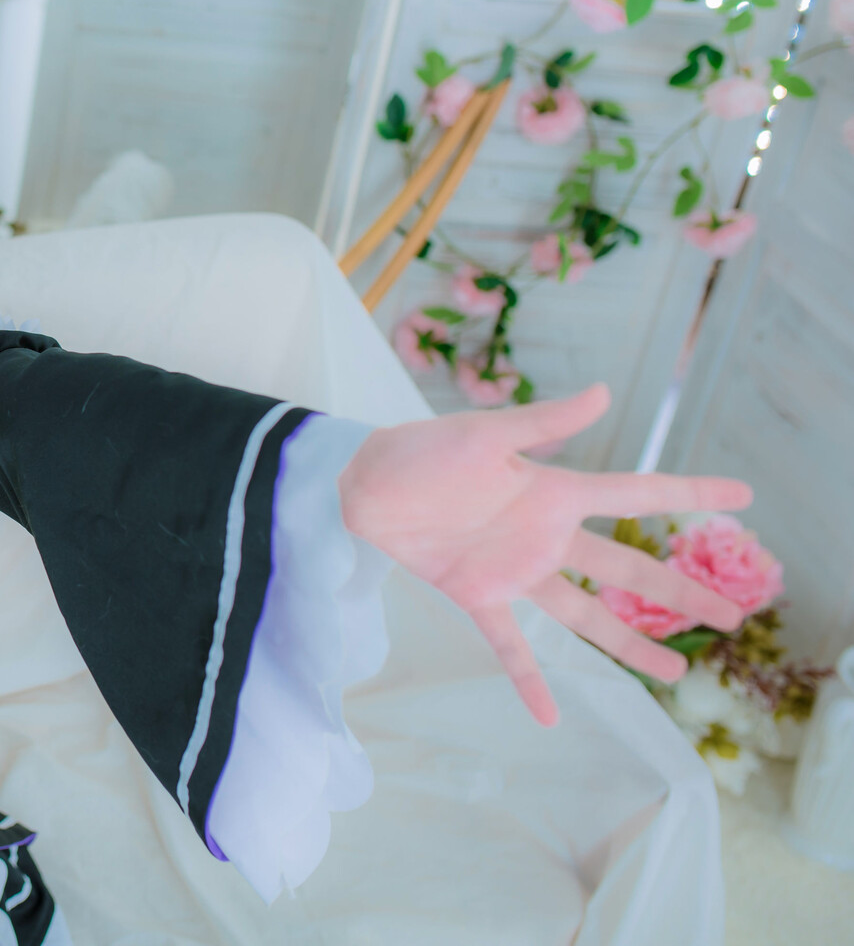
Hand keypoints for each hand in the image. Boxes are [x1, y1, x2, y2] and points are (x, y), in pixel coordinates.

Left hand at [337, 384, 750, 726]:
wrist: (362, 481)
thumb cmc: (423, 447)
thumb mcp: (484, 433)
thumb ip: (544, 422)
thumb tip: (604, 392)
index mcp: (556, 490)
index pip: (637, 494)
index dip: (691, 492)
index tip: (746, 494)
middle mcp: (546, 535)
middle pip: (628, 569)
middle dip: (681, 590)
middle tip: (735, 613)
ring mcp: (516, 570)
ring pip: (587, 615)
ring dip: (630, 644)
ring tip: (677, 673)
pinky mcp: (477, 595)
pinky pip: (511, 643)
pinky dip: (529, 678)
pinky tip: (552, 716)